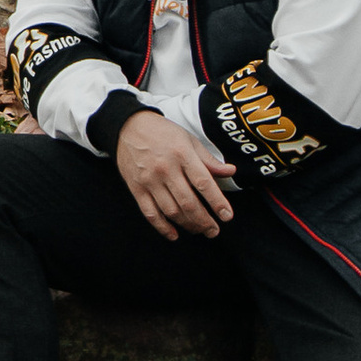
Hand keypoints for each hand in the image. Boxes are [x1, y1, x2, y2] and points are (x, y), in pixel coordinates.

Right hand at [114, 113, 236, 239]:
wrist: (129, 126)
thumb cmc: (162, 133)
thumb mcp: (189, 140)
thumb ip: (209, 160)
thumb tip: (231, 171)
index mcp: (182, 154)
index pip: (204, 183)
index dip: (217, 202)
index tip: (226, 216)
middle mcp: (166, 168)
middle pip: (188, 202)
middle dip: (204, 221)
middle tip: (214, 230)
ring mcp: (149, 180)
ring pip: (171, 211)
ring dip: (188, 225)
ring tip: (199, 230)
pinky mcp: (136, 188)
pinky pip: (150, 213)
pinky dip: (163, 227)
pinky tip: (174, 234)